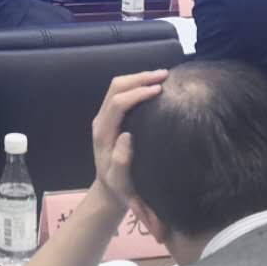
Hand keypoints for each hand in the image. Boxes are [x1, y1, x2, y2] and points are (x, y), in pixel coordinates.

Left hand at [91, 69, 168, 207]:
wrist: (109, 190)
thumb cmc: (119, 188)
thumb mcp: (121, 182)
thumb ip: (121, 162)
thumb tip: (126, 136)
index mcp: (103, 133)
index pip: (117, 103)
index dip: (137, 93)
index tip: (159, 90)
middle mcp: (102, 121)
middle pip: (115, 88)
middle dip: (139, 78)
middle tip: (165, 75)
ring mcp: (105, 117)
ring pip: (117, 87)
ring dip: (138, 78)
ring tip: (162, 75)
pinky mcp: (111, 118)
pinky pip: (120, 93)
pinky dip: (136, 84)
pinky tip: (153, 85)